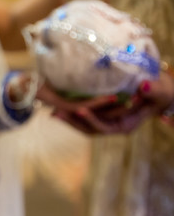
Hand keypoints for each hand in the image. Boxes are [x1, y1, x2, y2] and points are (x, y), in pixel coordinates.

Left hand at [38, 71, 173, 134]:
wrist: (159, 93)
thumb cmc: (162, 91)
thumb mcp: (161, 90)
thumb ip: (154, 90)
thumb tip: (143, 86)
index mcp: (125, 125)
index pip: (104, 127)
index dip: (91, 120)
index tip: (80, 110)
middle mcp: (114, 126)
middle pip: (89, 129)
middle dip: (72, 122)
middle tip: (57, 113)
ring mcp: (106, 122)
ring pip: (84, 126)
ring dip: (69, 120)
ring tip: (53, 112)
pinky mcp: (102, 115)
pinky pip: (84, 118)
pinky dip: (72, 114)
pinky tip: (59, 108)